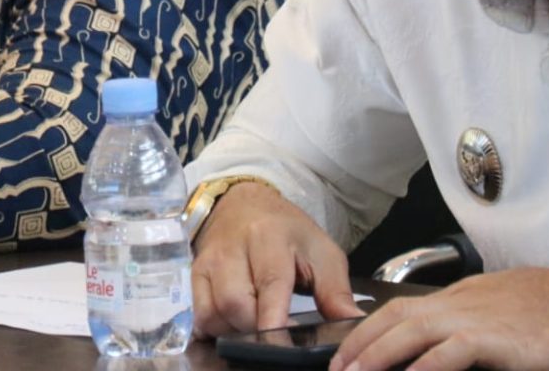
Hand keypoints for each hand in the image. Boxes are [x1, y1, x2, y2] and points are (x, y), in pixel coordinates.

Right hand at [191, 182, 361, 337]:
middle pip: (235, 304)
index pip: (269, 283)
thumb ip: (336, 290)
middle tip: (276, 333)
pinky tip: (232, 327)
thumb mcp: (320, 252)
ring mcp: (208, 261)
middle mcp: (232, 248)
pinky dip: (214, 328)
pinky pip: (198, 314)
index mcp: (269, 238)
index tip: (284, 343)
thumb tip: (354, 323)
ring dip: (235, 330)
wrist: (243, 205)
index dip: (274, 318)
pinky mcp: (194, 274)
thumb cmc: (288, 233)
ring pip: (213, 312)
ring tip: (256, 326)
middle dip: (256, 328)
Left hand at [329, 265, 548, 370]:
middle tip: (336, 368)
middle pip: (393, 318)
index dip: (369, 328)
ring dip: (375, 356)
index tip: (348, 350)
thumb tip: (452, 346)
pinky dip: (421, 369)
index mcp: (462, 296)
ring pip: (409, 332)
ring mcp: (474, 318)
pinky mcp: (493, 339)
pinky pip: (447, 355)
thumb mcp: (504, 311)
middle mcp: (460, 302)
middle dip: (359, 343)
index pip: (401, 308)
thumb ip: (474, 322)